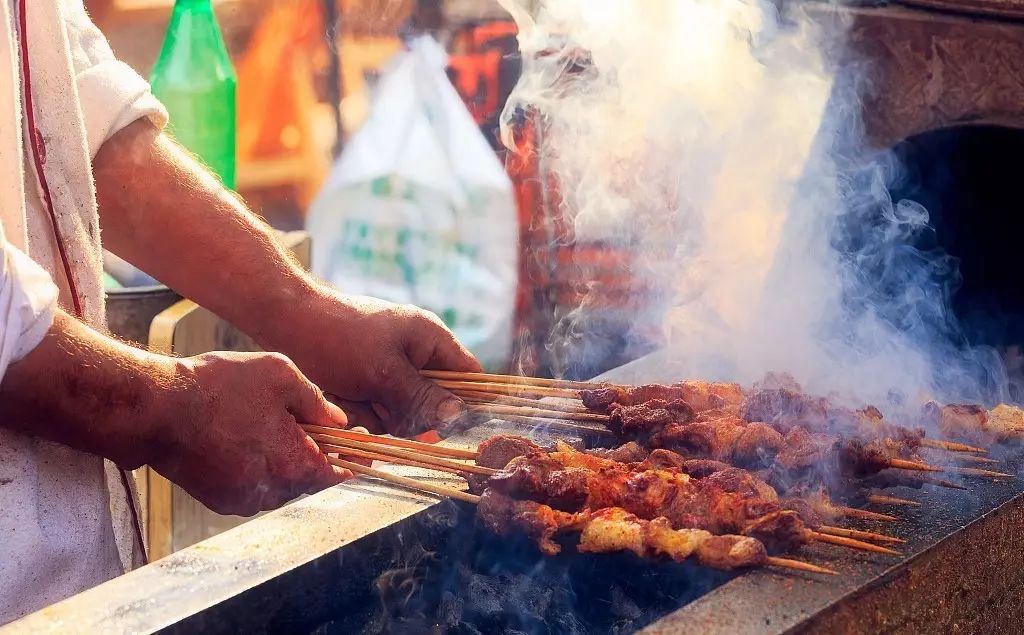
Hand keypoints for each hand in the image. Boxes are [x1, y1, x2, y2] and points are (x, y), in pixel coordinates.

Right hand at [150, 351, 350, 515]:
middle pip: (311, 479)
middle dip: (315, 454)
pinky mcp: (222, 501)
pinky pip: (255, 487)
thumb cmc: (219, 387)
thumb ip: (316, 401)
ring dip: (284, 460)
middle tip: (309, 424)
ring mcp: (244, 500)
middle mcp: (272, 492)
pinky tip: (245, 439)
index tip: (359, 447)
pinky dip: (259, 467)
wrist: (157, 409)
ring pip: (282, 483)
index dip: (353, 460)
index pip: (340, 475)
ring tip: (269, 426)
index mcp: (293, 464)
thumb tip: (340, 421)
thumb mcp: (279, 375)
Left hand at [281, 288, 482, 436]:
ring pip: (403, 415)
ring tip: (350, 398)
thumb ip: (421, 397)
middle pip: (434, 405)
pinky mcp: (369, 386)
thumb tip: (460, 416)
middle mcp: (417, 357)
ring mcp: (393, 373)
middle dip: (407, 414)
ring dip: (377, 416)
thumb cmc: (339, 338)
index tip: (449, 427)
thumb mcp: (383, 371)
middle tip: (379, 405)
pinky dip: (359, 414)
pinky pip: (377, 415)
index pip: (470, 377)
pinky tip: (339, 401)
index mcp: (432, 340)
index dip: (468, 403)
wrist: (286, 323)